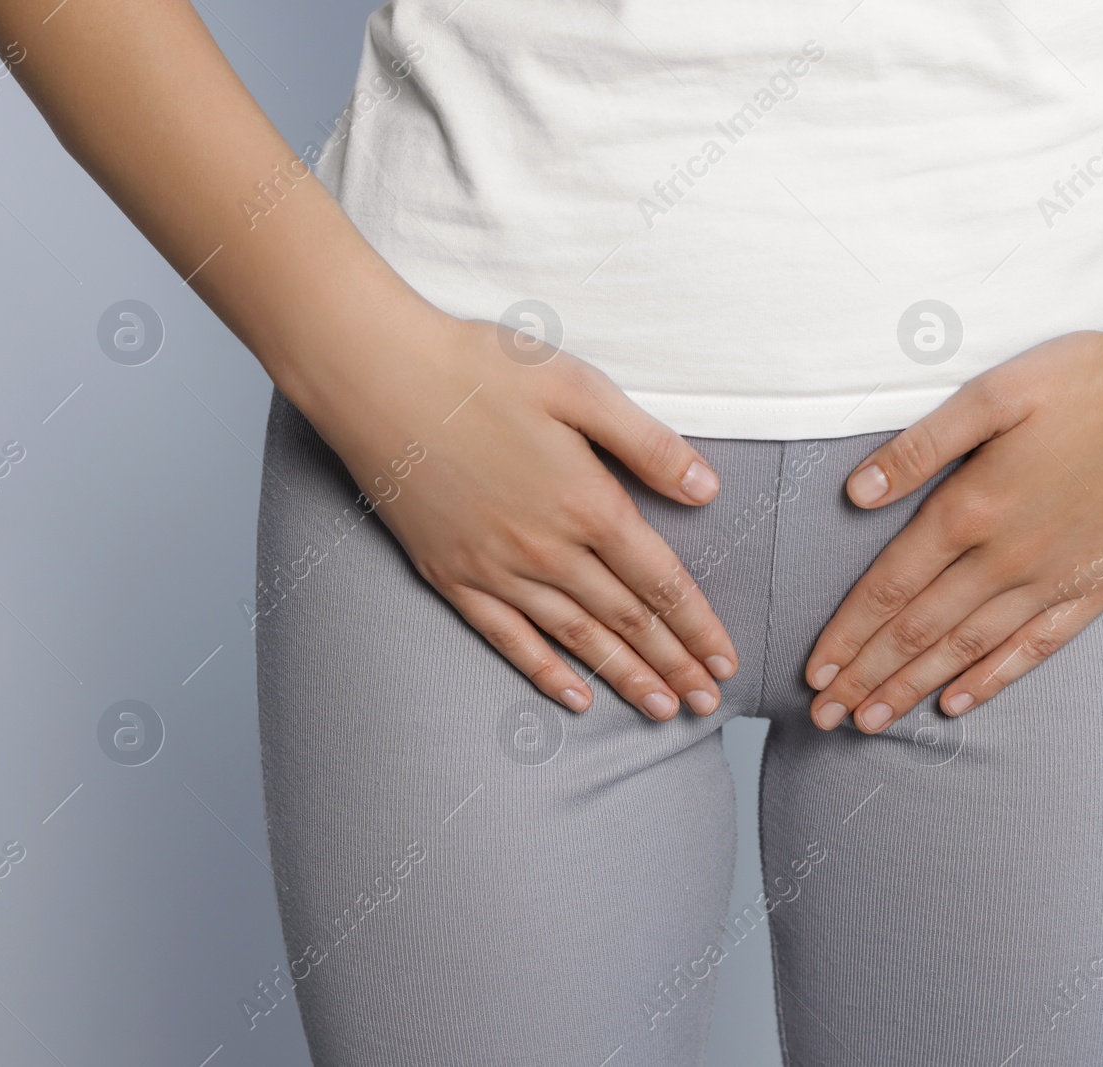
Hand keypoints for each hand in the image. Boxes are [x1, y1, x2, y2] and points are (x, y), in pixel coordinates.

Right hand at [311, 314, 737, 720]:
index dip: (698, 625)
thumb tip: (707, 491)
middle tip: (711, 702)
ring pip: (576, 639)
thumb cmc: (480, 369)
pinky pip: (508, 639)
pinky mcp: (451, 576)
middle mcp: (547, 550)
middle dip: (676, 665)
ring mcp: (495, 569)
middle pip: (627, 620)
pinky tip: (576, 698)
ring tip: (664, 710)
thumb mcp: (579, 387)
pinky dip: (545, 673)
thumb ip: (647, 444)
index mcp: (588, 503)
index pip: (661, 582)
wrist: (375, 378)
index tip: (726, 658)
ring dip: (625, 677)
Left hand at [805, 326, 1102, 732]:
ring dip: (913, 689)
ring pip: (968, 649)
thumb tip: (856, 492)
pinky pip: (1035, 648)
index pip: (890, 589)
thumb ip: (920, 447)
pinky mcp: (1100, 587)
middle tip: (824, 718)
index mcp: (971, 508)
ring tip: (871, 724)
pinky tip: (957, 703)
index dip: (846, 636)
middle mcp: (1008, 557)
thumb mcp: (992, 393)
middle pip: (918, 632)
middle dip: (865, 679)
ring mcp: (1056, 579)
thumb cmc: (1088, 380)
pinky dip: (991, 680)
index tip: (813, 673)